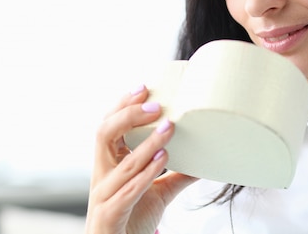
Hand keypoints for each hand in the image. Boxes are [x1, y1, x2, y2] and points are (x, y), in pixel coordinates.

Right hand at [85, 86, 196, 233]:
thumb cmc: (132, 218)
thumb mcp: (158, 192)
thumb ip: (177, 175)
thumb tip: (205, 160)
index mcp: (110, 165)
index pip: (109, 126)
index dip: (123, 106)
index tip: (144, 88)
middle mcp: (102, 176)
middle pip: (104, 135)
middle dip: (129, 115)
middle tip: (156, 104)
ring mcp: (103, 196)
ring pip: (122, 164)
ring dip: (147, 143)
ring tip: (169, 127)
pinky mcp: (110, 215)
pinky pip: (127, 191)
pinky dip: (146, 173)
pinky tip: (163, 158)